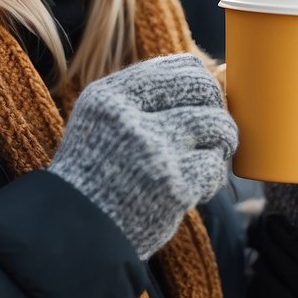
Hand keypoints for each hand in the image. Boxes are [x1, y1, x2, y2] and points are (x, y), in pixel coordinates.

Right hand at [49, 54, 237, 259]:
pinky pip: (214, 168)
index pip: (180, 66)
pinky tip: (196, 185)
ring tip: (207, 155)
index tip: (201, 101)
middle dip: (216, 108)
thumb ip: (144, 95)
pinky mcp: (174, 188)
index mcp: (110, 95)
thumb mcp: (101, 118)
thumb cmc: (96, 171)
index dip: (201, 82)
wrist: (75, 232)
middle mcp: (130, 118)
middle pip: (203, 90)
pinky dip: (212, 176)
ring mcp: (154, 153)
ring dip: (221, 142)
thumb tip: (208, 77)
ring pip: (217, 126)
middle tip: (211, 129)